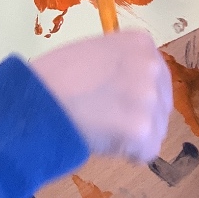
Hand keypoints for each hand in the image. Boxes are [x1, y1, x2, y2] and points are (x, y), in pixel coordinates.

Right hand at [29, 29, 171, 162]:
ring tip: (101, 128)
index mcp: (139, 43)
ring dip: (133, 136)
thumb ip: (120, 63)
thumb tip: (130, 85)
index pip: (156, 75)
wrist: (37, 99)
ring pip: (155, 130)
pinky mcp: (141, 129)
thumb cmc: (55, 74)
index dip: (136, 93)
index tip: (115, 99)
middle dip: (139, 116)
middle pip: (160, 103)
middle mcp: (150, 65)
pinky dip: (128, 154)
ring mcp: (148, 97)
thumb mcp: (94, 52)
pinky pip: (146, 152)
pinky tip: (104, 141)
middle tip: (107, 118)